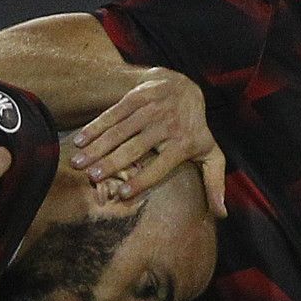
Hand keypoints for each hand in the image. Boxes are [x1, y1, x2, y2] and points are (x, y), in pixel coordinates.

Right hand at [69, 69, 226, 217]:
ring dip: (97, 147)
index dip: (142, 180)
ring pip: (120, 131)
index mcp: (184, 143)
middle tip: (91, 177)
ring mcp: (152, 109)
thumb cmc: (194, 129)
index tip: (122, 194)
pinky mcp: (137, 96)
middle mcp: (167, 125)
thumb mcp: (210, 153)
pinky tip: (80, 140)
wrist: (184, 86)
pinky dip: (95, 126)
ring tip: (79, 163)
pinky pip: (113, 113)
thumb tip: (221, 214)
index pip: (160, 166)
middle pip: (135, 148)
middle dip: (112, 163)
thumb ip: (215, 183)